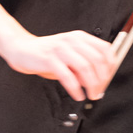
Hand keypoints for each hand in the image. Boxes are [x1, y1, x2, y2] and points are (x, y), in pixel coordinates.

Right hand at [1, 30, 116, 101]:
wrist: (22, 49)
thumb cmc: (47, 55)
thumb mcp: (70, 57)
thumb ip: (84, 66)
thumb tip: (100, 81)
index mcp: (80, 37)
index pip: (105, 49)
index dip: (111, 66)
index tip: (109, 80)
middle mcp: (72, 40)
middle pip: (98, 60)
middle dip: (102, 80)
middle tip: (99, 91)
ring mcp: (61, 49)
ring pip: (85, 68)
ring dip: (91, 85)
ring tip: (90, 95)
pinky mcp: (49, 59)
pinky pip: (67, 76)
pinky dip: (75, 88)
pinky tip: (77, 94)